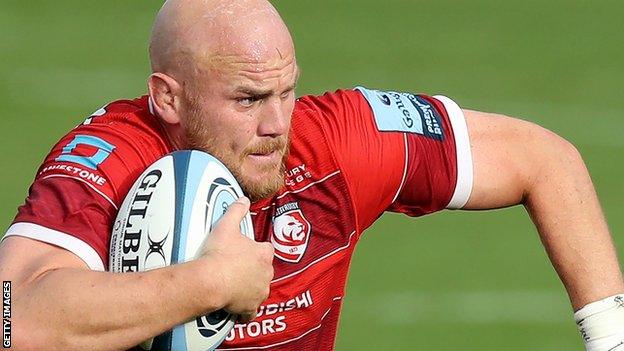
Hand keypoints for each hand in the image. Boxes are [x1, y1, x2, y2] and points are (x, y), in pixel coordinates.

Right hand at [198, 197, 273, 320]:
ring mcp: (259, 292)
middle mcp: (266, 274)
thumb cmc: (219, 254)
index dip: (257, 250)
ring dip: (250, 288)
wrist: (210, 280)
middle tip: (237, 268)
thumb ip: (236, 211)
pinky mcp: (250, 307)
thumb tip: (243, 199)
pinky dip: (246, 311)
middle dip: (254, 269)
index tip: (247, 251)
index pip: (267, 250)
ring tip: (235, 286)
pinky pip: (251, 311)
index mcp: (263, 254)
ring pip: (259, 289)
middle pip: (264, 270)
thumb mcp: (226, 226)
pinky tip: (238, 309)